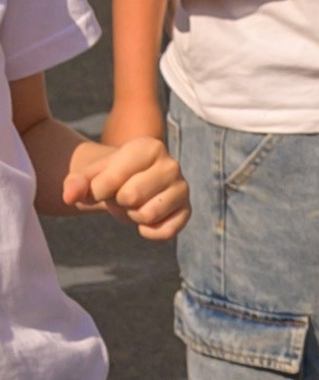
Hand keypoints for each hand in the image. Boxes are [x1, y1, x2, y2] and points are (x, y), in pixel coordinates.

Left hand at [62, 134, 187, 238]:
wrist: (127, 183)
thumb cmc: (108, 177)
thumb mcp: (87, 175)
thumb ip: (75, 182)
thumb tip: (70, 196)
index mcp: (149, 147)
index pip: (113, 180)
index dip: (96, 190)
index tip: (100, 185)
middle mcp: (171, 165)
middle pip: (131, 197)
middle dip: (118, 202)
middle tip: (120, 194)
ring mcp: (182, 188)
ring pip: (147, 215)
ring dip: (132, 215)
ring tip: (133, 204)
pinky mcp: (186, 211)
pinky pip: (164, 232)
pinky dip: (148, 231)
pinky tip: (144, 219)